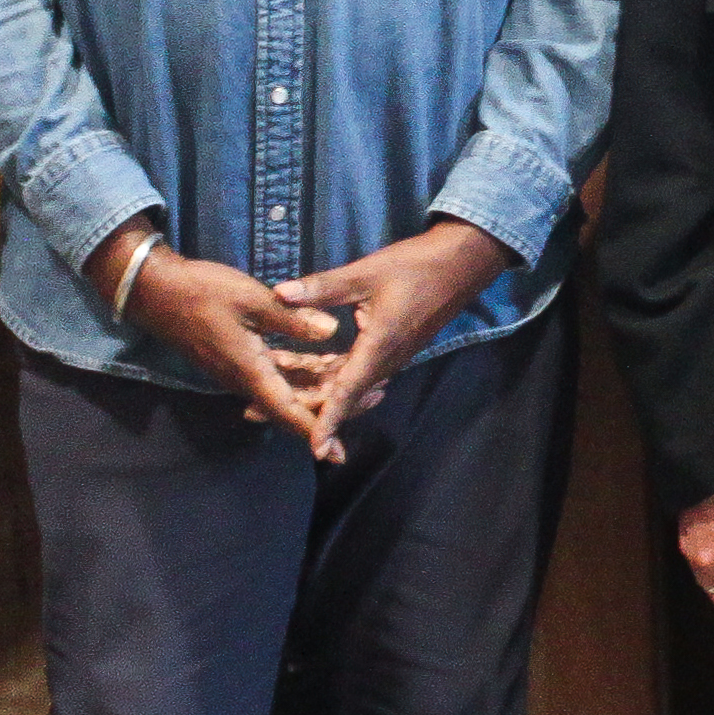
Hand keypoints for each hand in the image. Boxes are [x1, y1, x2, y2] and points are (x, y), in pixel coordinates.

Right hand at [90, 216, 340, 448]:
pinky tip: (323, 362)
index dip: (315, 431)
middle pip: (292, 406)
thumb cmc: (202, 292)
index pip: (288, 411)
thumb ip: (292, 318)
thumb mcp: (251, 299)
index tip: (338, 453)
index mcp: (250, 370)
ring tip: (357, 381)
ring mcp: (239, 370)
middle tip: (374, 397)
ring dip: (319, 388)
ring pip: (285, 390)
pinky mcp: (236, 359)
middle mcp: (244, 379)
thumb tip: (331, 332)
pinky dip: (300, 372)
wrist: (156, 290)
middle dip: (331, 406)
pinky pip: (274, 375)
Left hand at [273, 220, 520, 460]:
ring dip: (313, 391)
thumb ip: (322, 287)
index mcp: (379, 347)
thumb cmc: (416, 266)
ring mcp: (389, 357)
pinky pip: (357, 373)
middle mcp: (385, 361)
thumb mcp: (365, 273)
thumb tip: (279, 293)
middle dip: (301, 406)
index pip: (347, 392)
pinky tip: (309, 373)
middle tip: (253, 411)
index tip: (314, 449)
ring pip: (348, 386)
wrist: (460, 265)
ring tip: (273, 393)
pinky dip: (331, 377)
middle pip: (340, 396)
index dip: (328, 421)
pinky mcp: (390, 350)